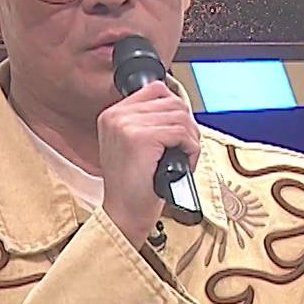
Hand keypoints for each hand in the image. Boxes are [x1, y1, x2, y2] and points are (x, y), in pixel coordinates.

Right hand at [97, 80, 200, 247]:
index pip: (155, 90)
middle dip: (187, 125)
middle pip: (171, 101)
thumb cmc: (134, 186)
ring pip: (179, 116)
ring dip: (191, 139)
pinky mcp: (140, 138)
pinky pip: (181, 132)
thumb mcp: (133, 146)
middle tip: (185, 148)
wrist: (124, 214)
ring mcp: (126, 125)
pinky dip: (191, 149)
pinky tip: (183, 164)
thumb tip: (179, 109)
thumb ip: (149, 123)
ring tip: (184, 157)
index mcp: (112, 114)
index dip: (175, 110)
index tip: (178, 132)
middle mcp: (116, 115)